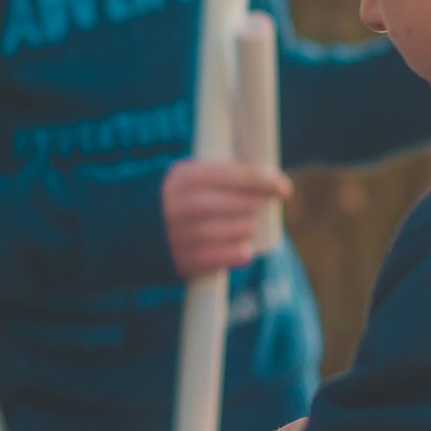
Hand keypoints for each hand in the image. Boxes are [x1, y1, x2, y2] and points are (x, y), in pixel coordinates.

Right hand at [163, 159, 292, 276]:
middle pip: (231, 203)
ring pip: (229, 231)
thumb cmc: (185, 199)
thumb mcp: (195, 176)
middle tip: (268, 205)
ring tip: (251, 226)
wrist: (145, 233)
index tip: (284, 188)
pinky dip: (238, 253)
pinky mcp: (183, 259)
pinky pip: (220, 257)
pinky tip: (245, 248)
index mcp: (184, 178)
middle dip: (255, 204)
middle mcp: (178, 205)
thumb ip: (228, 170)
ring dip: (247, 228)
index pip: (232, 175)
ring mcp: (178, 234)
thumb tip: (267, 172)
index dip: (262, 180)